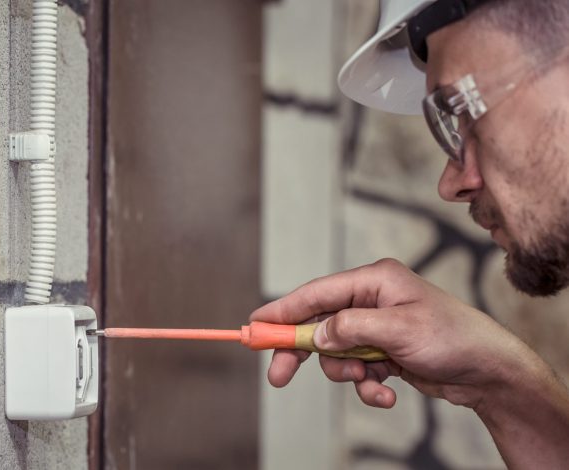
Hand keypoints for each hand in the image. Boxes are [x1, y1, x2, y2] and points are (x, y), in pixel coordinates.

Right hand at [250, 258, 532, 409]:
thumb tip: (316, 336)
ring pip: (335, 352)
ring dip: (348, 374)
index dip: (283, 309)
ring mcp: (376, 327)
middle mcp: (371, 300)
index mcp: (373, 280)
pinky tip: (386, 392)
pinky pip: (357, 369)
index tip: (255, 325)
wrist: (490, 371)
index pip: (316, 293)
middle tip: (278, 377)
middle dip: (302, 353)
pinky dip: (367, 385)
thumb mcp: (399, 329)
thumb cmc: (454, 337)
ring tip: (371, 382)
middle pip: (318, 325)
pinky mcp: (383, 351)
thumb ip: (351, 328)